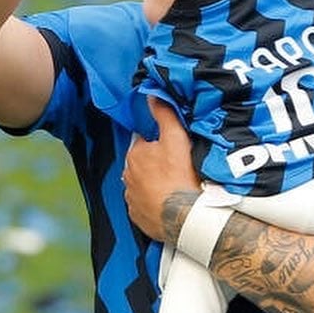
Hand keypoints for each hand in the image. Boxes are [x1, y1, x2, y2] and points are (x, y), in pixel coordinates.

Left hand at [123, 99, 198, 241]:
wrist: (185, 216)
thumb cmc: (181, 176)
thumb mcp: (177, 138)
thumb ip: (165, 115)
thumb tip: (152, 95)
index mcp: (135, 154)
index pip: (144, 142)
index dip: (160, 143)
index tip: (174, 149)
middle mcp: (128, 176)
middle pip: (143, 164)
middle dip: (156, 164)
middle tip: (178, 168)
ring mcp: (132, 198)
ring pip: (143, 185)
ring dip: (155, 185)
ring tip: (176, 187)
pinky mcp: (138, 217)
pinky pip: (145, 206)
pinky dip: (155, 204)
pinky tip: (170, 203)